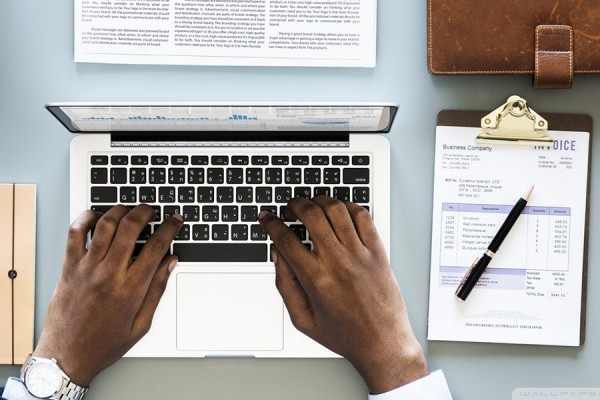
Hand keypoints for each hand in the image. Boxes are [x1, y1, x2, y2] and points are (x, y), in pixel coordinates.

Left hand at [33, 205, 182, 386]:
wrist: (66, 356)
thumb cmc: (103, 343)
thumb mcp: (142, 323)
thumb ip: (157, 289)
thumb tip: (170, 263)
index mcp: (131, 289)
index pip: (156, 246)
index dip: (170, 227)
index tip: (175, 220)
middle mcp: (109, 274)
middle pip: (131, 227)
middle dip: (146, 212)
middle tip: (152, 210)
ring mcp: (86, 268)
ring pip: (105, 224)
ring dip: (120, 210)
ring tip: (128, 210)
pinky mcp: (69, 267)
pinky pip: (75, 233)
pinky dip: (86, 218)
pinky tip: (96, 216)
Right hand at [259, 196, 427, 393]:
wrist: (383, 344)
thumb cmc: (345, 335)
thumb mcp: (302, 319)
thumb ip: (285, 285)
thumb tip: (277, 254)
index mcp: (315, 279)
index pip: (285, 238)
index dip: (271, 223)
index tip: (267, 217)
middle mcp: (338, 262)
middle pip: (310, 215)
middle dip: (294, 204)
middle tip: (289, 208)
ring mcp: (360, 254)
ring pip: (336, 209)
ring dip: (319, 200)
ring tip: (313, 205)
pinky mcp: (378, 252)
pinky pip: (363, 216)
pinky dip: (348, 206)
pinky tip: (340, 211)